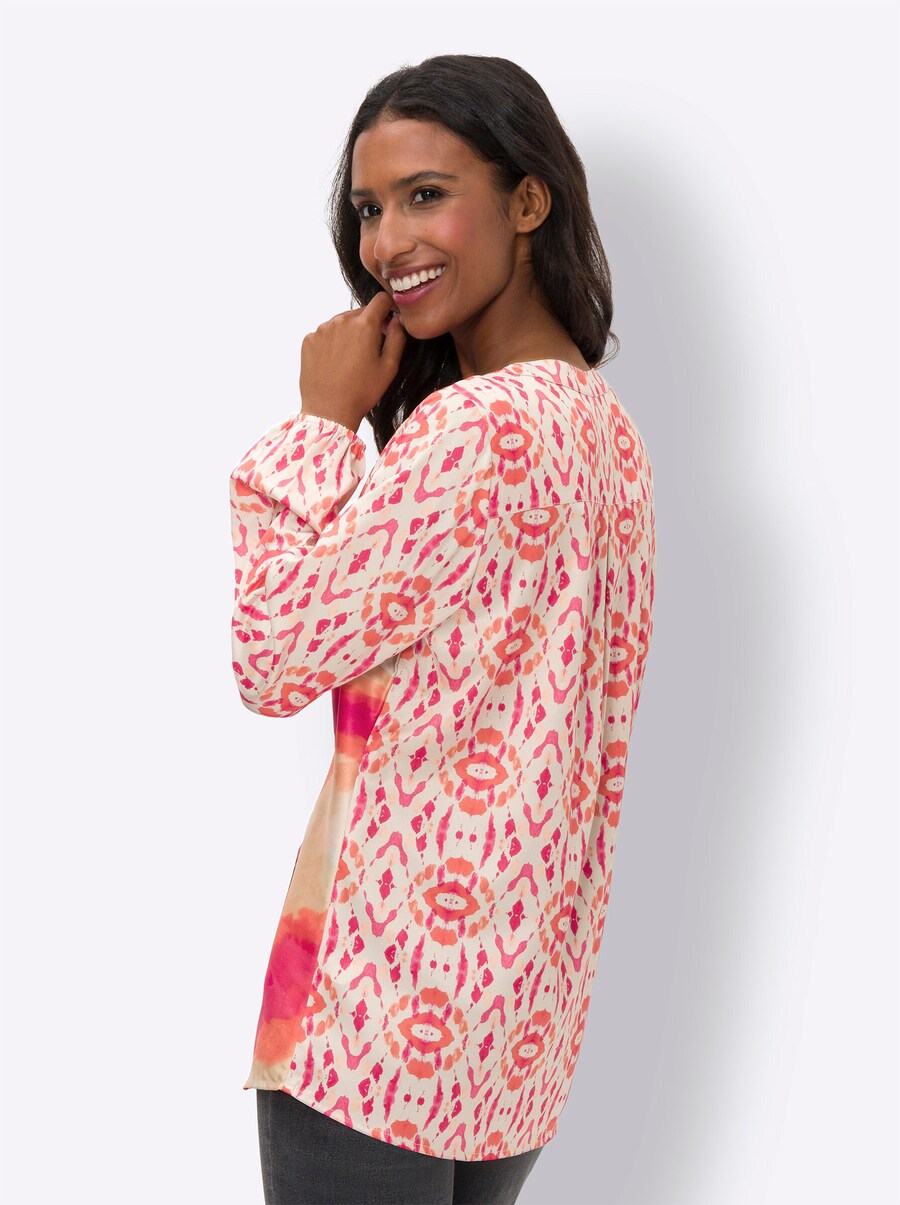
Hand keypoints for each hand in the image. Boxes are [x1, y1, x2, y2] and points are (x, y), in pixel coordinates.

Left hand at [299, 290, 406, 432]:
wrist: (328, 412)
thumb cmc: (362, 392)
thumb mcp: (389, 368)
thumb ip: (397, 338)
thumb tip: (398, 320)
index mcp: (364, 325)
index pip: (380, 300)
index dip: (388, 308)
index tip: (389, 321)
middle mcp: (341, 321)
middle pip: (360, 312)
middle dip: (368, 325)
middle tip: (370, 350)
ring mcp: (322, 330)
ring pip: (342, 323)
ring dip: (349, 334)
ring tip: (351, 360)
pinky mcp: (309, 340)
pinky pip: (325, 334)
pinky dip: (332, 343)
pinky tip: (335, 363)